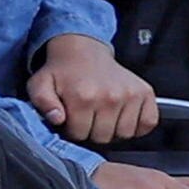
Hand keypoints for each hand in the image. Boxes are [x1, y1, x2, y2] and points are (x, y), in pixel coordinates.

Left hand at [22, 35, 156, 146]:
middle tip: (87, 116)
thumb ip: (43, 103)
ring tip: (103, 115)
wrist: (83, 51)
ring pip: (125, 134)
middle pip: (103, 137)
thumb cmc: (62, 72)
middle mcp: (109, 96)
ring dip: (113, 129)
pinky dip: (137, 125)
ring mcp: (130, 95)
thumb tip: (57, 118)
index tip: (71, 119)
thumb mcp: (40, 85)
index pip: (80, 135)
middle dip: (91, 131)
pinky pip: (147, 124)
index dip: (72, 130)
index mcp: (82, 96)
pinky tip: (122, 116)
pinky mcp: (145, 93)